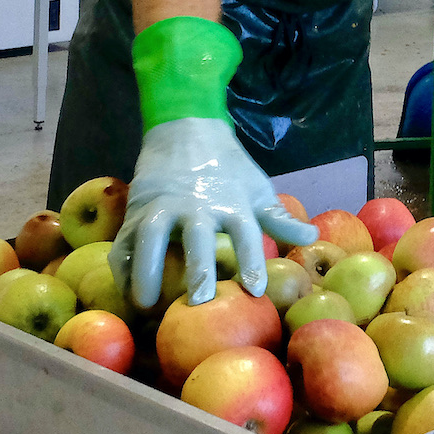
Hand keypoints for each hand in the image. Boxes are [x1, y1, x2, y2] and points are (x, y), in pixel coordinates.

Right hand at [109, 118, 318, 306]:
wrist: (186, 130)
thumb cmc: (228, 169)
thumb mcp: (256, 189)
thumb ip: (279, 218)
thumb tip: (311, 237)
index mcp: (231, 202)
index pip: (245, 233)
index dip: (251, 261)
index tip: (255, 290)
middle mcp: (196, 205)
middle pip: (197, 237)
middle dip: (198, 268)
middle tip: (199, 300)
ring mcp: (162, 207)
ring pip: (150, 237)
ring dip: (147, 269)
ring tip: (147, 303)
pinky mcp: (136, 211)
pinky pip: (124, 240)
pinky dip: (122, 266)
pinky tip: (126, 291)